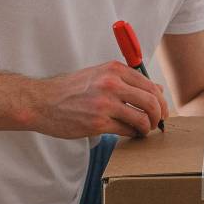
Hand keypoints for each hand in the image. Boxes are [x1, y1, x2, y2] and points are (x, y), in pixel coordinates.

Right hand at [36, 61, 167, 137]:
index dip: (161, 100)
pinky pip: (127, 130)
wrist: (42, 101)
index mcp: (113, 69)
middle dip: (159, 115)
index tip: (162, 109)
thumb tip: (157, 90)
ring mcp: (105, 104)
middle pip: (151, 101)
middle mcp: (111, 84)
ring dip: (147, 127)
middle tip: (158, 123)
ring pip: (142, 118)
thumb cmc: (70, 90)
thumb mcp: (99, 75)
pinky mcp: (98, 123)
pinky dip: (133, 134)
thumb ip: (126, 81)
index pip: (150, 85)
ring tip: (143, 130)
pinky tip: (130, 134)